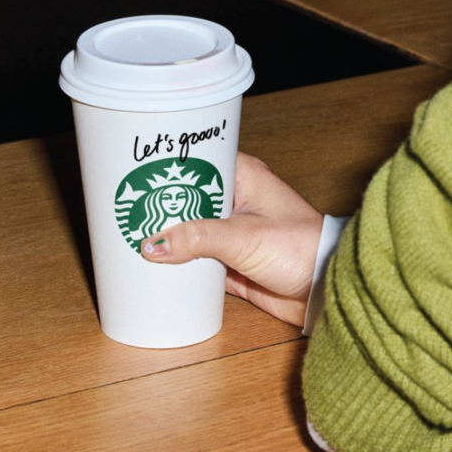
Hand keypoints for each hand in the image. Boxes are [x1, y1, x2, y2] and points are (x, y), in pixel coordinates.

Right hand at [140, 152, 322, 326]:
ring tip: (131, 238)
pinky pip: (196, 262)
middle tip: (126, 210)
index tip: (137, 173)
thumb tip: (154, 244)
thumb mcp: (243, 237)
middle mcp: (236, 201)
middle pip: (186, 199)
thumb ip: (197, 238)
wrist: (325, 290)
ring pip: (188, 232)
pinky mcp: (231, 264)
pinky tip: (156, 268)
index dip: (168, 168)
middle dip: (160, 207)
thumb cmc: (302, 248)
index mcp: (243, 177)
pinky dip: (179, 266)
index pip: (196, 162)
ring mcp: (231, 233)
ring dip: (168, 239)